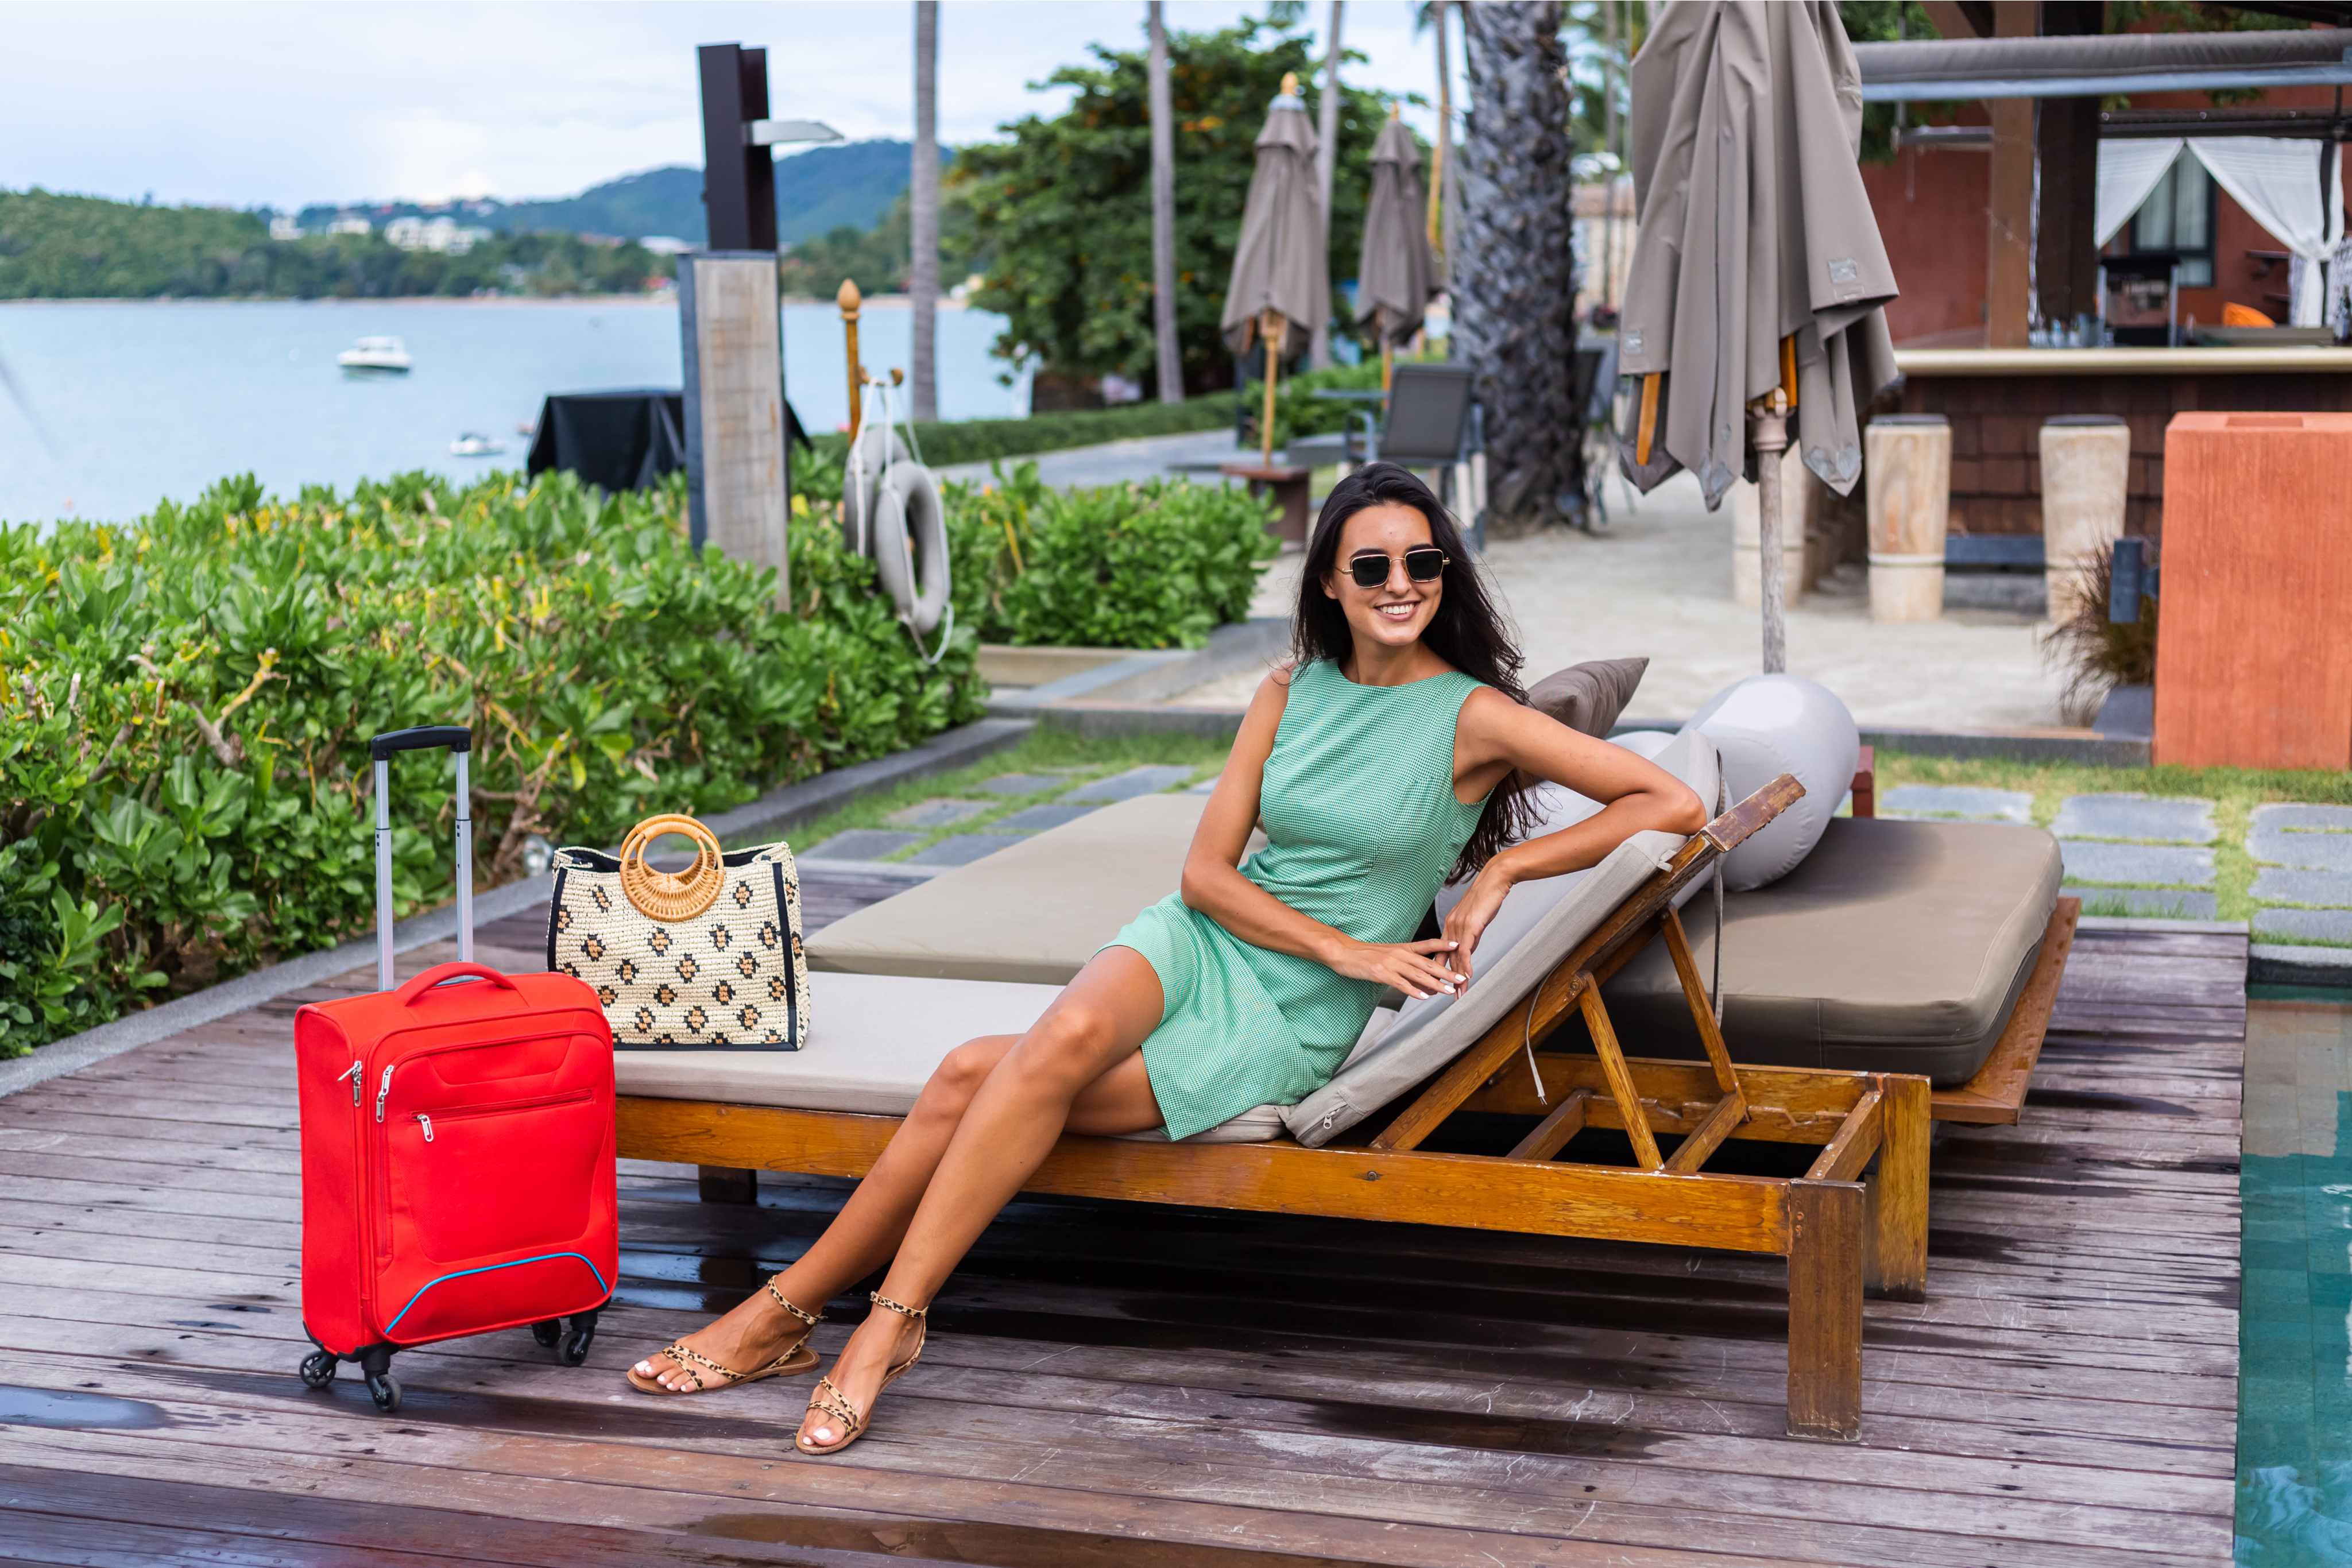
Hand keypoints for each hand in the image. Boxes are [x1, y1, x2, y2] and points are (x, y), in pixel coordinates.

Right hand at [1324, 937, 1463, 1000]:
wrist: (1343, 952)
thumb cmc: (1364, 954)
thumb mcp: (1387, 954)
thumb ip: (1404, 964)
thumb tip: (1420, 979)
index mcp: (1402, 947)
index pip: (1427, 944)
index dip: (1442, 944)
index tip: (1458, 945)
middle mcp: (1399, 954)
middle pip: (1428, 963)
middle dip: (1446, 972)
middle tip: (1461, 978)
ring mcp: (1391, 963)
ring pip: (1418, 974)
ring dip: (1435, 984)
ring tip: (1448, 991)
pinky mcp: (1381, 973)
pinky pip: (1401, 983)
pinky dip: (1413, 991)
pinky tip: (1423, 997)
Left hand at [1439, 863, 1514, 982]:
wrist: (1494, 881)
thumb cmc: (1487, 898)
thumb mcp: (1476, 920)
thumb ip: (1470, 935)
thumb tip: (1469, 949)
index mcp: (1449, 926)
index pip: (1440, 954)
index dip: (1439, 971)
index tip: (1439, 985)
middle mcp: (1450, 928)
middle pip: (1444, 960)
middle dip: (1445, 980)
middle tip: (1446, 997)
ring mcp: (1458, 927)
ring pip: (1454, 958)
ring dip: (1457, 978)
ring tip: (1460, 994)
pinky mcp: (1469, 926)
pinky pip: (1465, 950)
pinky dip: (1466, 965)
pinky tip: (1468, 977)